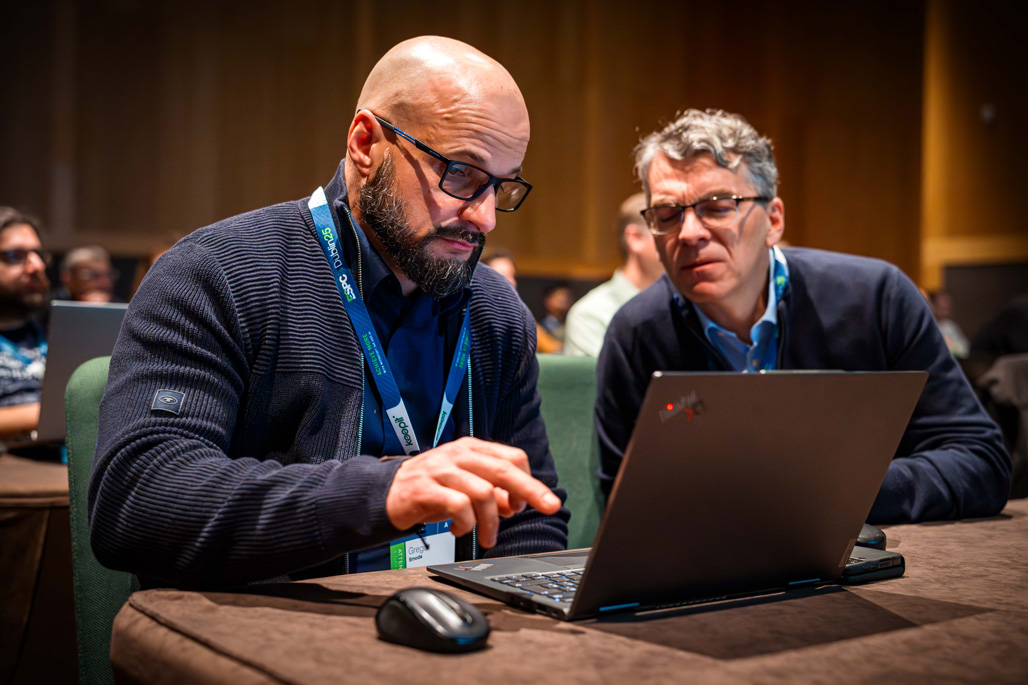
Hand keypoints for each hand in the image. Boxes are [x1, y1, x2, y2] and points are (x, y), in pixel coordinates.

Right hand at [385, 437, 561, 548]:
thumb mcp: (466, 488)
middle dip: (531, 491)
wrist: (385, 494)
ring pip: (483, 492)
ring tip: (488, 537)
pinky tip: (461, 530)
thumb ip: (492, 493)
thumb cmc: (431, 490)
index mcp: (472, 449)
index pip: (512, 457)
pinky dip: (466, 524)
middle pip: (504, 469)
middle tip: (549, 508)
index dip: (529, 480)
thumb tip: (517, 503)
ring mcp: (441, 469)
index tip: (535, 502)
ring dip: (492, 521)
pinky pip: (458, 506)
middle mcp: (459, 455)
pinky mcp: (424, 488)